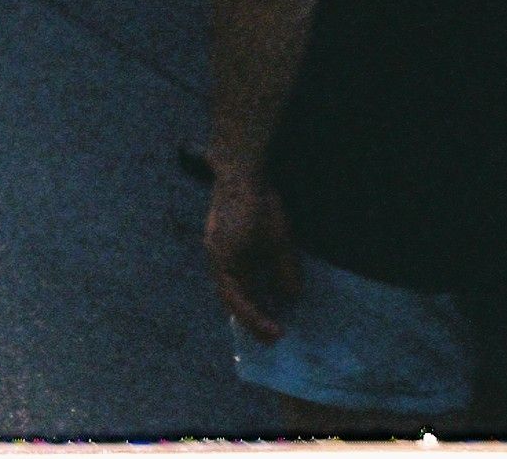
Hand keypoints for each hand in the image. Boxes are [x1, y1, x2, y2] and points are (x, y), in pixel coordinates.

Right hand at [204, 166, 299, 341]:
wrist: (239, 171)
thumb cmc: (258, 206)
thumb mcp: (279, 242)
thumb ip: (285, 272)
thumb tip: (290, 297)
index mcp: (224, 262)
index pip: (238, 302)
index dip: (256, 322)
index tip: (277, 336)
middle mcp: (216, 258)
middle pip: (230, 297)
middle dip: (250, 318)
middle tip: (273, 336)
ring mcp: (217, 248)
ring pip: (231, 284)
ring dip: (248, 302)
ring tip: (268, 318)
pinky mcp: (223, 239)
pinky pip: (233, 271)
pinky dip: (247, 285)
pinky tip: (261, 289)